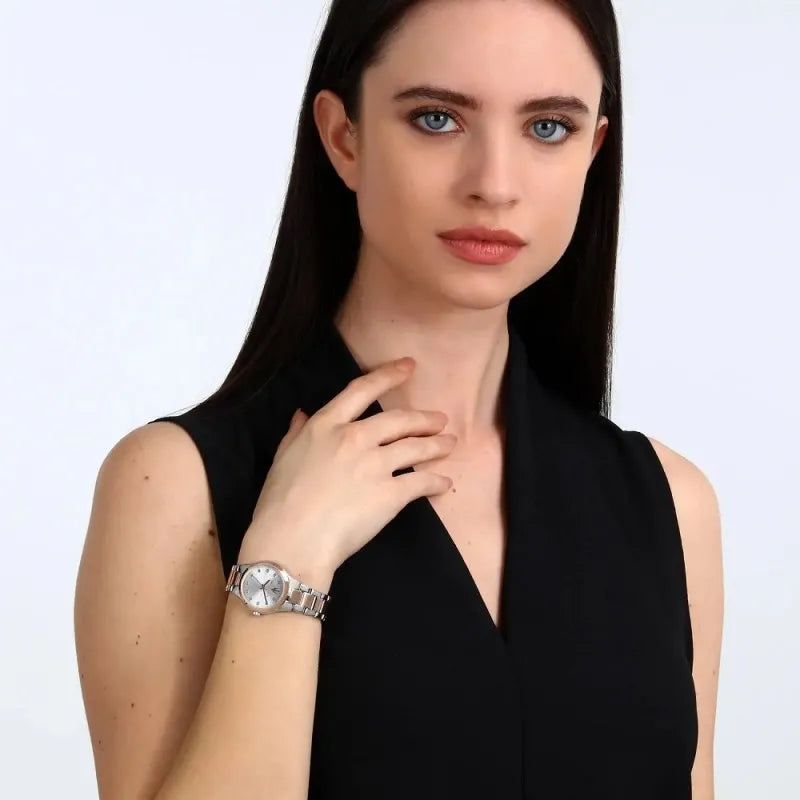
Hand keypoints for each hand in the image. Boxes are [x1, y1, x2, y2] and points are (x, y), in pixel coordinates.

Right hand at [243, 356, 456, 574]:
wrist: (291, 541)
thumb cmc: (279, 503)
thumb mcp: (282, 457)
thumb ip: (297, 432)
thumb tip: (303, 414)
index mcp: (326, 425)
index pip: (363, 389)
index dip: (389, 375)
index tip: (409, 367)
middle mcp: (354, 437)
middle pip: (399, 419)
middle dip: (424, 418)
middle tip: (440, 420)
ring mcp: (374, 465)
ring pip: (416, 446)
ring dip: (437, 444)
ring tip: (450, 443)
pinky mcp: (390, 494)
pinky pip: (421, 482)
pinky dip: (436, 481)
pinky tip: (444, 482)